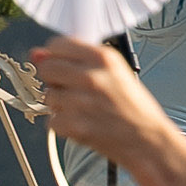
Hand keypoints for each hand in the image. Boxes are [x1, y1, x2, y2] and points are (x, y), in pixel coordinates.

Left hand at [29, 34, 179, 177]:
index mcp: (104, 58)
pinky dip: (64, 124)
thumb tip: (36, 54)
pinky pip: (52, 120)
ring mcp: (81, 102)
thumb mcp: (114, 72)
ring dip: (60, 104)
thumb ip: (75, 59)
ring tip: (85, 109)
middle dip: (55, 79)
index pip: (56, 44)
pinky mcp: (74, 125)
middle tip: (75, 90)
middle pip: (47, 68)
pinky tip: (84, 123)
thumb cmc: (133, 107)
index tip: (65, 64)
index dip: (57, 56)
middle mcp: (91, 77)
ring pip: (48, 95)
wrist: (148, 141)